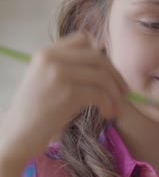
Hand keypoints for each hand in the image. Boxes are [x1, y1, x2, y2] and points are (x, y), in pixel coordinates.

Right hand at [0, 33, 127, 164]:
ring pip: (102, 76)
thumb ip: (70, 68)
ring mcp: (59, 73)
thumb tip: (105, 62)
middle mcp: (51, 58)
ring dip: (115, 94)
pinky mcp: (67, 92)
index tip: (110, 74)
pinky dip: (109, 104)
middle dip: (115, 76)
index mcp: (46, 52)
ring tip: (116, 108)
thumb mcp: (49, 81)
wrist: (16, 136)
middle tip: (124, 93)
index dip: (102, 56)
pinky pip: (100, 93)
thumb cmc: (37, 113)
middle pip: (98, 58)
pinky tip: (108, 114)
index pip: (83, 40)